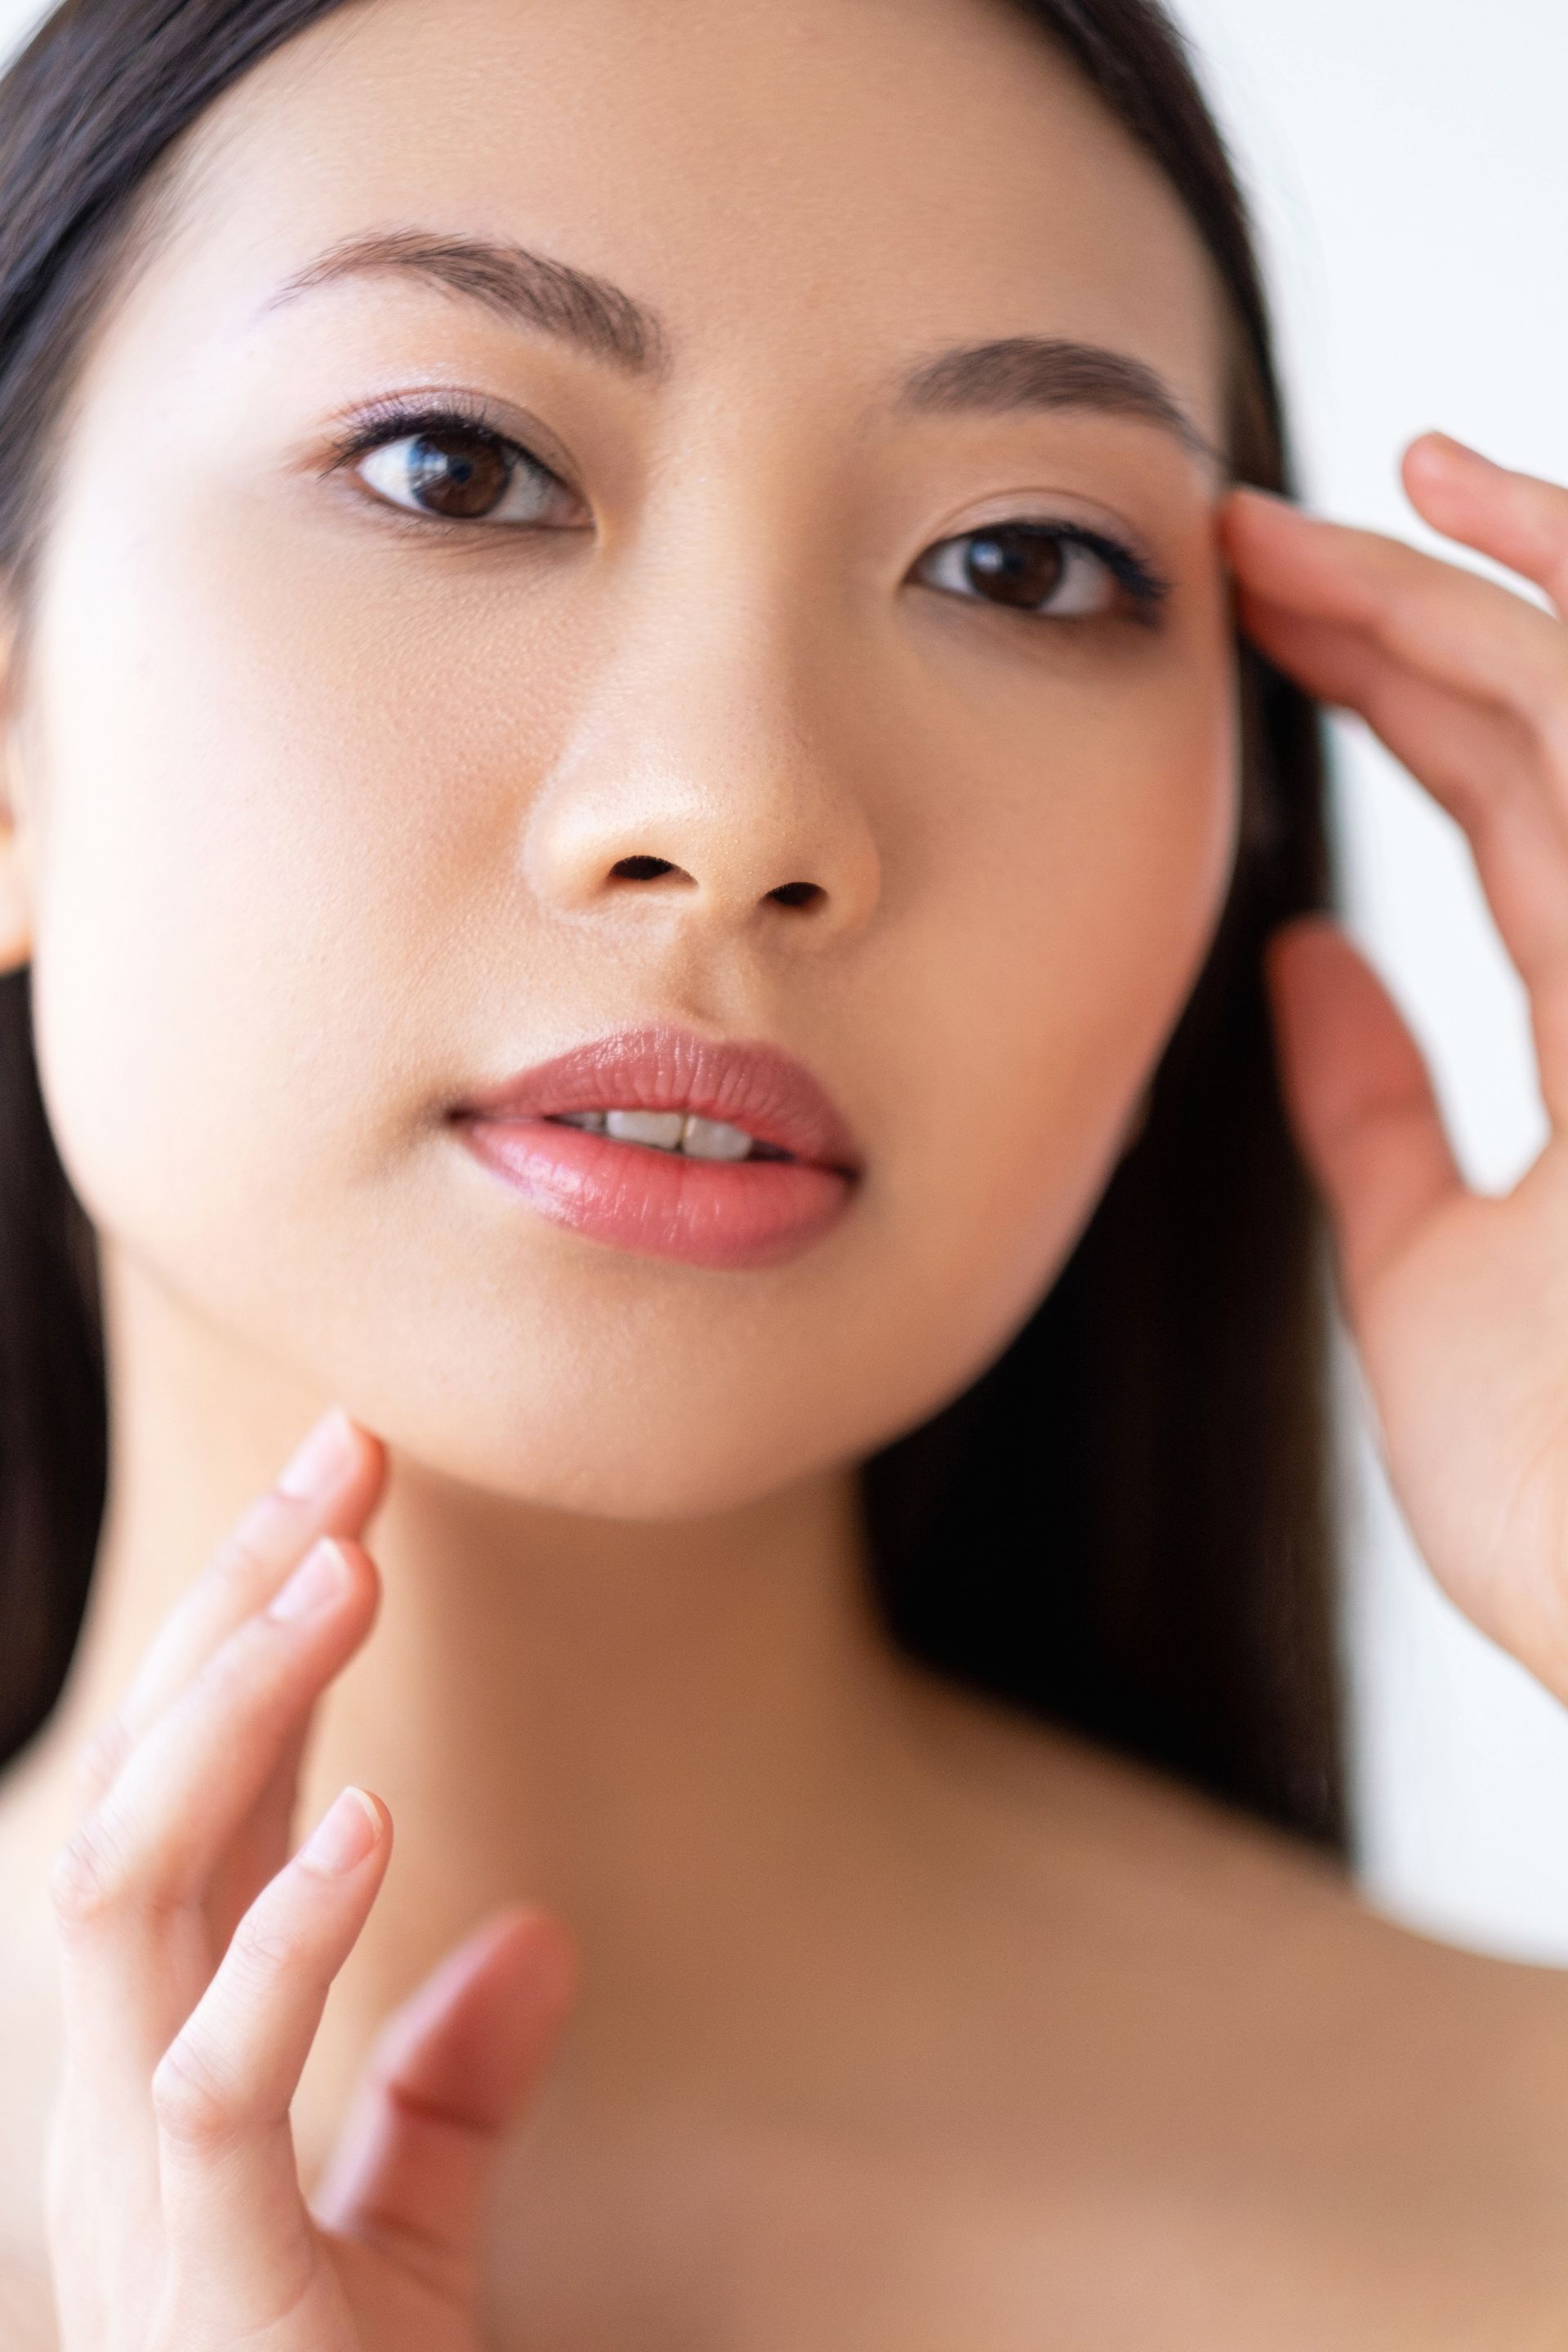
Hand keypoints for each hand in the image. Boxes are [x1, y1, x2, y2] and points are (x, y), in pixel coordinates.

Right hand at [44, 1410, 577, 2350]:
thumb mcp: (408, 2232)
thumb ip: (446, 2088)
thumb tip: (535, 1938)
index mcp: (169, 2046)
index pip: (202, 1789)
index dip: (260, 1623)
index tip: (357, 1480)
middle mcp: (121, 2080)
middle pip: (150, 1789)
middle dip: (233, 1612)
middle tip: (349, 1459)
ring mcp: (135, 2173)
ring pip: (130, 1888)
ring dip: (233, 1717)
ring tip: (342, 1578)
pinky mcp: (201, 2272)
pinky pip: (205, 2078)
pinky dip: (282, 1939)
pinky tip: (373, 1819)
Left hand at [1224, 437, 1567, 1700]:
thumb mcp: (1434, 1267)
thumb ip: (1379, 1111)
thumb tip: (1298, 965)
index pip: (1523, 804)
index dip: (1413, 689)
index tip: (1276, 619)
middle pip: (1553, 722)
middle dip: (1412, 606)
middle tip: (1249, 537)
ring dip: (1465, 579)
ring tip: (1310, 508)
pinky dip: (1539, 634)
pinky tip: (1434, 545)